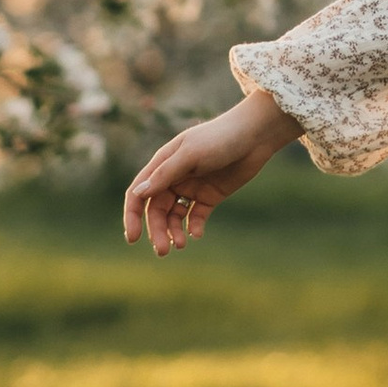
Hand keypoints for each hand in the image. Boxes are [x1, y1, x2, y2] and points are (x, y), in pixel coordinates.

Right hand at [121, 89, 301, 253]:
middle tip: (164, 250)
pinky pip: (196, 216)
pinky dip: (194, 227)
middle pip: (157, 210)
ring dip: (174, 232)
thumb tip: (138, 194)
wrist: (255, 135)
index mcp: (162, 164)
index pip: (139, 194)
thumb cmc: (220, 138)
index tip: (132, 238)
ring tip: (182, 244)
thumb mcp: (190, 154)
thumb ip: (165, 174)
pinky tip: (197, 233)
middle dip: (158, 230)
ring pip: (175, 216)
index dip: (132, 216)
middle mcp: (173, 178)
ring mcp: (192, 188)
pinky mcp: (210, 196)